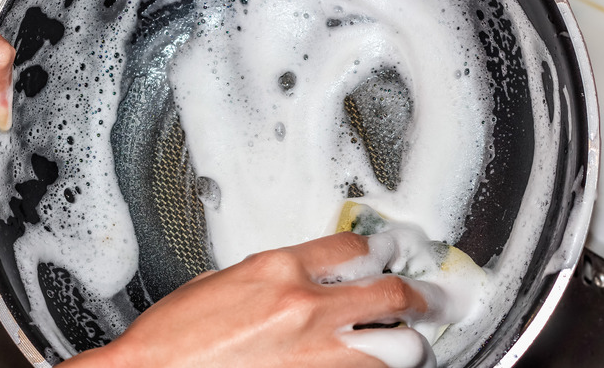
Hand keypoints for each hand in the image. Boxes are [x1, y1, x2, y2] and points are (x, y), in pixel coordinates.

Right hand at [61, 232, 435, 367]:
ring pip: (398, 347)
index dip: (382, 247)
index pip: (353, 249)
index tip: (393, 250)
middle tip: (431, 296)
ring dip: (410, 342)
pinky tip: (378, 365)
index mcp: (278, 270)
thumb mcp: (222, 281)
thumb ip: (272, 274)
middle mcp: (304, 309)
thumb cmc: (172, 338)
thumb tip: (304, 275)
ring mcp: (316, 355)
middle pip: (390, 294)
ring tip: (415, 339)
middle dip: (418, 294)